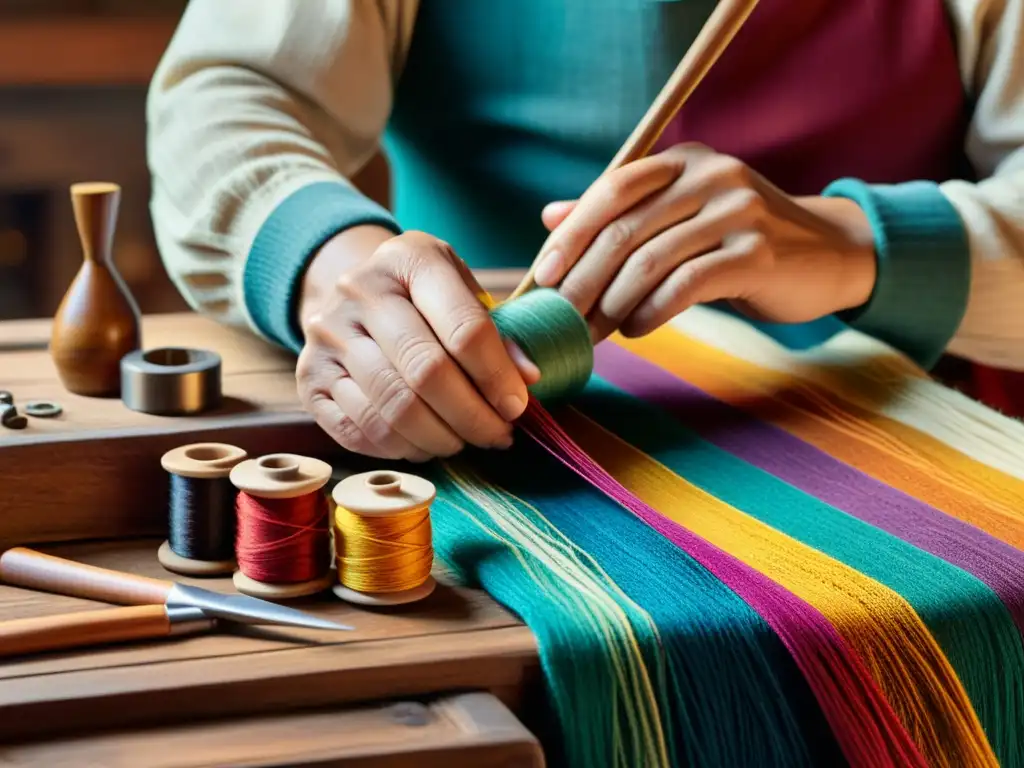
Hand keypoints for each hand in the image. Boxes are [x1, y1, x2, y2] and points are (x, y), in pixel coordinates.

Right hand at [297, 229, 538, 461]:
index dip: (497, 376)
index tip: (517, 406)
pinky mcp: (308, 377)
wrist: (352, 295)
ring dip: (439, 439)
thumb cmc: (423, 298)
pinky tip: (425, 444)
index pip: (463, 327)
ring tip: (464, 442)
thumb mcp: (464, 293)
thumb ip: (500, 331)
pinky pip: (359, 430)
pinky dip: (401, 449)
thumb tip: (528, 378)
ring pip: (392, 409)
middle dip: (472, 416)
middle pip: (426, 372)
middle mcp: (359, 291)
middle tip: (496, 435)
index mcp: (409, 259)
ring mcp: (327, 335)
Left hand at [533, 142, 876, 341]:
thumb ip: (620, 214)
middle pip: (625, 230)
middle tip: (560, 319)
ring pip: (649, 262)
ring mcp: (738, 212)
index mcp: (685, 162)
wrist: (829, 255)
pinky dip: (650, 313)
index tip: (543, 276)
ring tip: (596, 332)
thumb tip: (549, 217)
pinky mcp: (758, 254)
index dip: (572, 234)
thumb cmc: (741, 241)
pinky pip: (684, 287)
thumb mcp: (681, 216)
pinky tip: (636, 329)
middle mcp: (711, 176)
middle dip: (583, 281)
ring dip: (612, 306)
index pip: (613, 189)